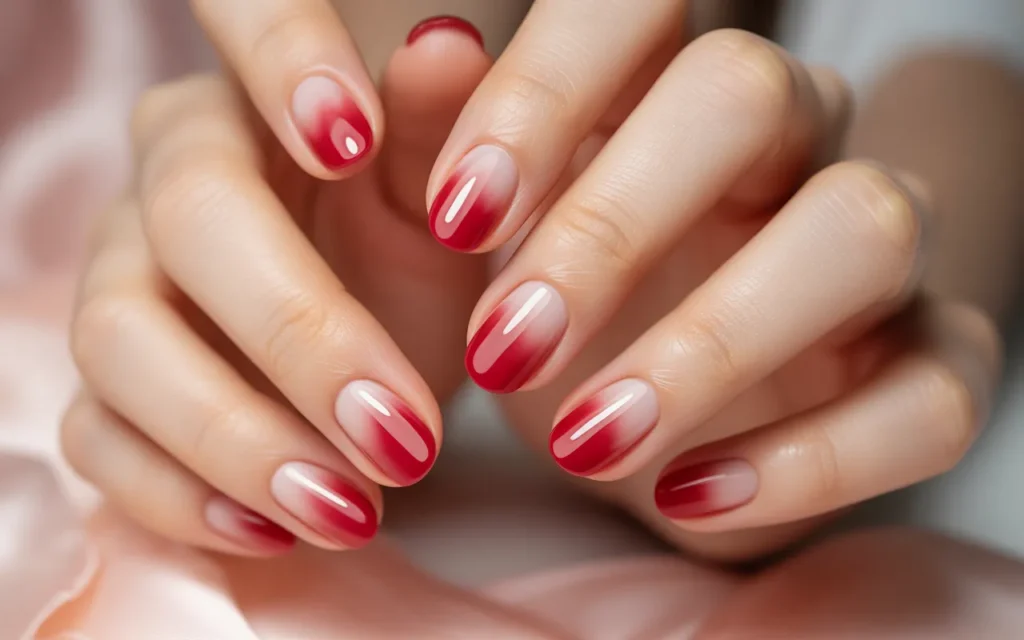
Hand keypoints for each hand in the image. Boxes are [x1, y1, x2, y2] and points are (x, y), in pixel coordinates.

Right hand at [61, 27, 491, 554]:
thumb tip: (447, 42)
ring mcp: (120, 285)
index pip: (237, 24)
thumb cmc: (411, 252)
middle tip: (403, 436)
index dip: (283, 64)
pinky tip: (274, 531)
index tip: (352, 137)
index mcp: (252, 100)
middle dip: (300, 337)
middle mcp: (164, 178)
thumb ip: (441, 128)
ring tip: (351, 507)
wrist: (372, 342)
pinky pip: (101, 437)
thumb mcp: (441, 197)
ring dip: (239, 439)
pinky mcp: (108, 390)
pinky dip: (182, 495)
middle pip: (190, 225)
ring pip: (121, 344)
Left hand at [429, 22, 1002, 558]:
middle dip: (614, 225)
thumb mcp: (471, 235)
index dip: (544, 91)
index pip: (636, 7)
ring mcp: (875, 250)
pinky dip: (812, 461)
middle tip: (506, 345)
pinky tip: (689, 495)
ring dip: (712, 345)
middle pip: (747, 94)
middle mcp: (788, 140)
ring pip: (859, 230)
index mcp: (663, 87)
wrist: (632, 433)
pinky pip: (929, 399)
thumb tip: (436, 46)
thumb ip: (439, 139)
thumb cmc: (550, 307)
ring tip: (588, 440)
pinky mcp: (931, 367)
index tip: (457, 216)